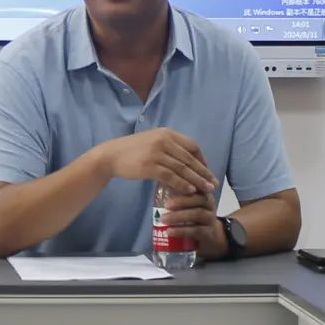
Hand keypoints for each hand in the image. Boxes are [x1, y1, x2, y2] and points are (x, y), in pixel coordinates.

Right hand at [99, 128, 217, 193]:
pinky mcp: (150, 166)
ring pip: (182, 169)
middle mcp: (164, 141)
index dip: (202, 159)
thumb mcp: (152, 141)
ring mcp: (157, 153)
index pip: (192, 145)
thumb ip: (169, 147)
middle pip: (190, 158)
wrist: (111, 155)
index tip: (207, 171)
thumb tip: (186, 161)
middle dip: (204, 172)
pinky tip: (189, 191)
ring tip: (206, 190)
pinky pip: (171, 176)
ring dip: (196, 181)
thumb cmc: (132, 150)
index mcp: (167, 133)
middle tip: (213, 184)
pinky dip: (182, 184)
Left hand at [160, 188, 227, 259]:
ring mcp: (210, 218)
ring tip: (163, 219)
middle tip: (165, 205)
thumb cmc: (195, 217)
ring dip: (179, 216)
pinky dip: (182, 230)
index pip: (196, 184)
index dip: (184, 183)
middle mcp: (209, 203)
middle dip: (181, 201)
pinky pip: (196, 230)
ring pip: (197, 214)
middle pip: (198, 198)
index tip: (168, 183)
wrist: (212, 238)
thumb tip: (155, 181)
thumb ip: (176, 193)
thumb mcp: (188, 203)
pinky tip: (170, 231)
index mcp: (203, 193)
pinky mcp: (209, 233)